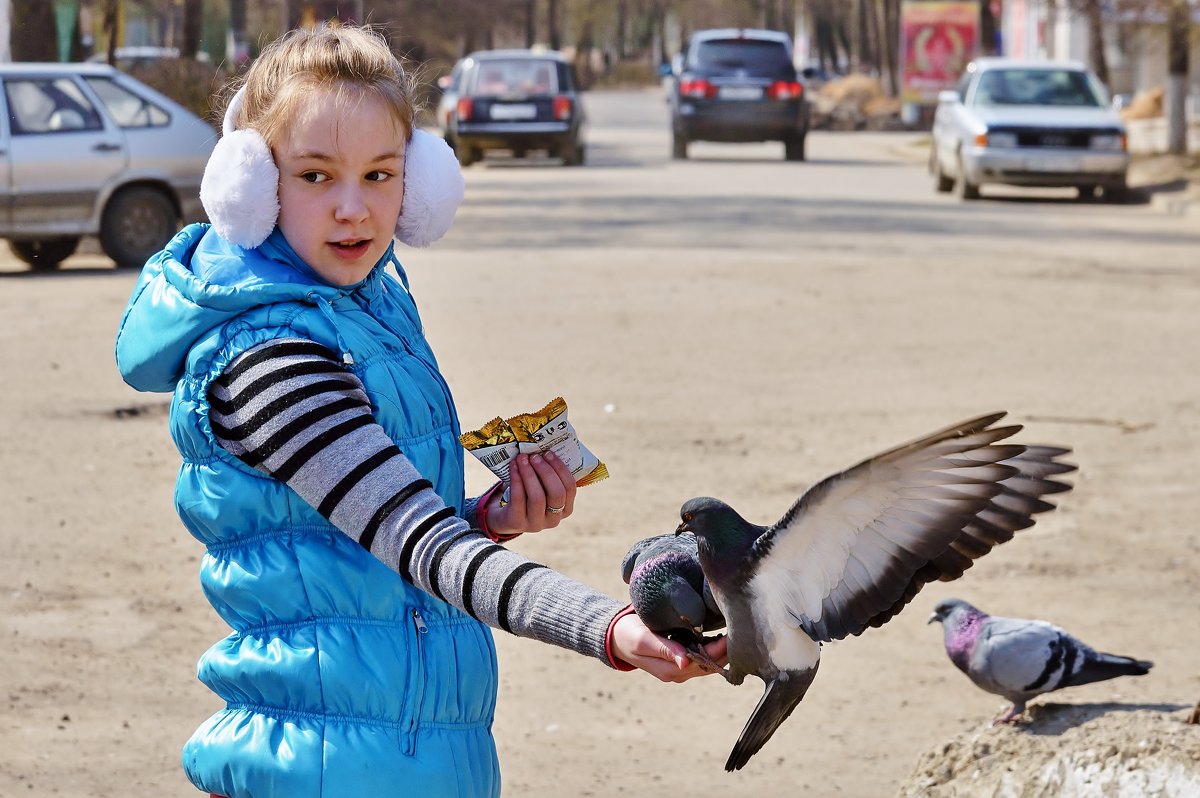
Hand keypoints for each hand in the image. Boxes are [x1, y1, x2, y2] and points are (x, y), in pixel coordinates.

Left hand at [486, 451, 576, 536]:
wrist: (505, 516)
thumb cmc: (528, 495)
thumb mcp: (542, 488)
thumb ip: (547, 474)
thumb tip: (544, 445)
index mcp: (565, 509)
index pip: (570, 488)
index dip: (560, 469)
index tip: (548, 453)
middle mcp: (554, 519)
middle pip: (556, 493)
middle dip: (546, 471)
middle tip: (535, 456)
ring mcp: (536, 523)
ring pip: (537, 496)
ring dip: (529, 474)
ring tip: (522, 458)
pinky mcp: (517, 522)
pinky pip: (519, 498)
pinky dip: (516, 479)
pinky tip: (513, 467)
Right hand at [610, 614, 729, 682]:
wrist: (616, 635)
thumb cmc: (628, 635)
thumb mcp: (644, 640)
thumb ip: (666, 650)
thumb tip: (686, 664)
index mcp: (671, 670)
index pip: (703, 663)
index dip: (719, 650)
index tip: (731, 634)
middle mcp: (679, 672)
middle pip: (710, 664)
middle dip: (725, 650)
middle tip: (739, 628)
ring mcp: (681, 666)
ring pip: (708, 660)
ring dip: (720, 648)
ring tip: (733, 628)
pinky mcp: (680, 657)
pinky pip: (701, 654)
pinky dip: (712, 644)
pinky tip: (719, 630)